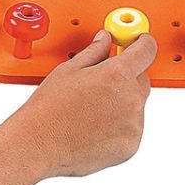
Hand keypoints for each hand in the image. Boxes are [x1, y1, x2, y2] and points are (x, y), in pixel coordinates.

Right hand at [15, 29, 156, 177]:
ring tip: (94, 107)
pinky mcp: (131, 145)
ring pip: (138, 103)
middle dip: (127, 75)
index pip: (147, 50)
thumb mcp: (70, 69)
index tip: (139, 42)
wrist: (38, 144)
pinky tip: (98, 124)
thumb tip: (105, 39)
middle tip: (103, 81)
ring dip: (124, 100)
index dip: (143, 43)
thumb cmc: (49, 108)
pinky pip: (133, 126)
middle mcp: (130, 99)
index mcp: (117, 74)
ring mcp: (133, 124)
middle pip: (142, 77)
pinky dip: (122, 123)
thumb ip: (95, 51)